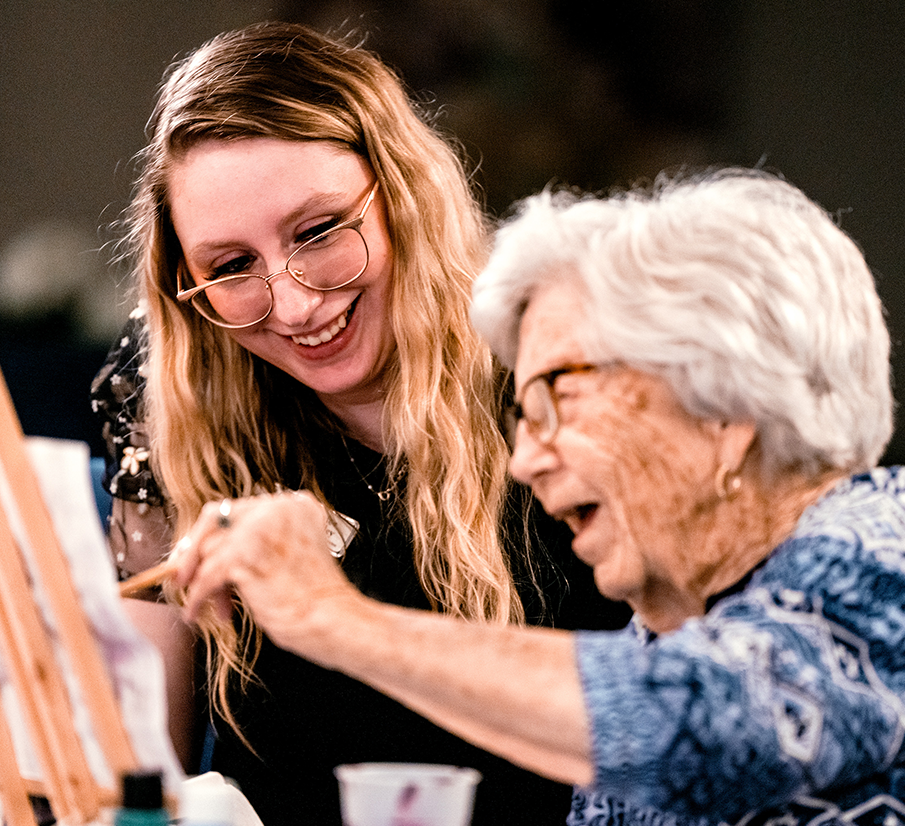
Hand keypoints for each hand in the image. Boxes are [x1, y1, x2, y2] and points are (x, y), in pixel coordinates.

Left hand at [173, 491, 357, 651]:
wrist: (332, 619)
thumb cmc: (314, 597)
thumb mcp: (289, 554)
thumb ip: (259, 540)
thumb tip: (209, 548)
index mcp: (295, 504)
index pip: (238, 508)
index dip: (213, 534)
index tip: (198, 554)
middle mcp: (278, 508)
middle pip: (216, 517)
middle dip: (195, 550)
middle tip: (185, 575)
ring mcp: (261, 528)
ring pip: (210, 550)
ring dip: (200, 581)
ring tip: (205, 604)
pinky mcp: (245, 555)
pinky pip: (206, 576)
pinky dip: (197, 597)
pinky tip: (196, 611)